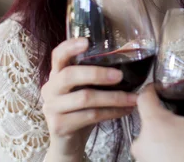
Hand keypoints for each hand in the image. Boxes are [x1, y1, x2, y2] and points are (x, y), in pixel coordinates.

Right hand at [41, 38, 137, 160]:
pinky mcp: (59, 126)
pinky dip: (112, 112)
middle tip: (120, 75)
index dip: (70, 46)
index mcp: (55, 75)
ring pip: (85, 98)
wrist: (67, 143)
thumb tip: (126, 60)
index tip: (86, 41)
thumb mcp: (82, 89)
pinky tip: (125, 110)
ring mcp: (52, 108)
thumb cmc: (80, 110)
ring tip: (133, 98)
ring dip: (113, 97)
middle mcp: (50, 89)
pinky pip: (90, 116)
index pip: (57, 55)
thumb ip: (92, 76)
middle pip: (70, 75)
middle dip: (97, 73)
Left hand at [131, 67, 183, 161]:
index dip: (153, 90)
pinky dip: (163, 155)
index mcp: (155, 123)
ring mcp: (143, 160)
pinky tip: (180, 156)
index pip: (144, 97)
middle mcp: (142, 142)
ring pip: (150, 142)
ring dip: (162, 140)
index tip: (162, 89)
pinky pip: (153, 158)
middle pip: (148, 120)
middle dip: (163, 119)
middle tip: (182, 120)